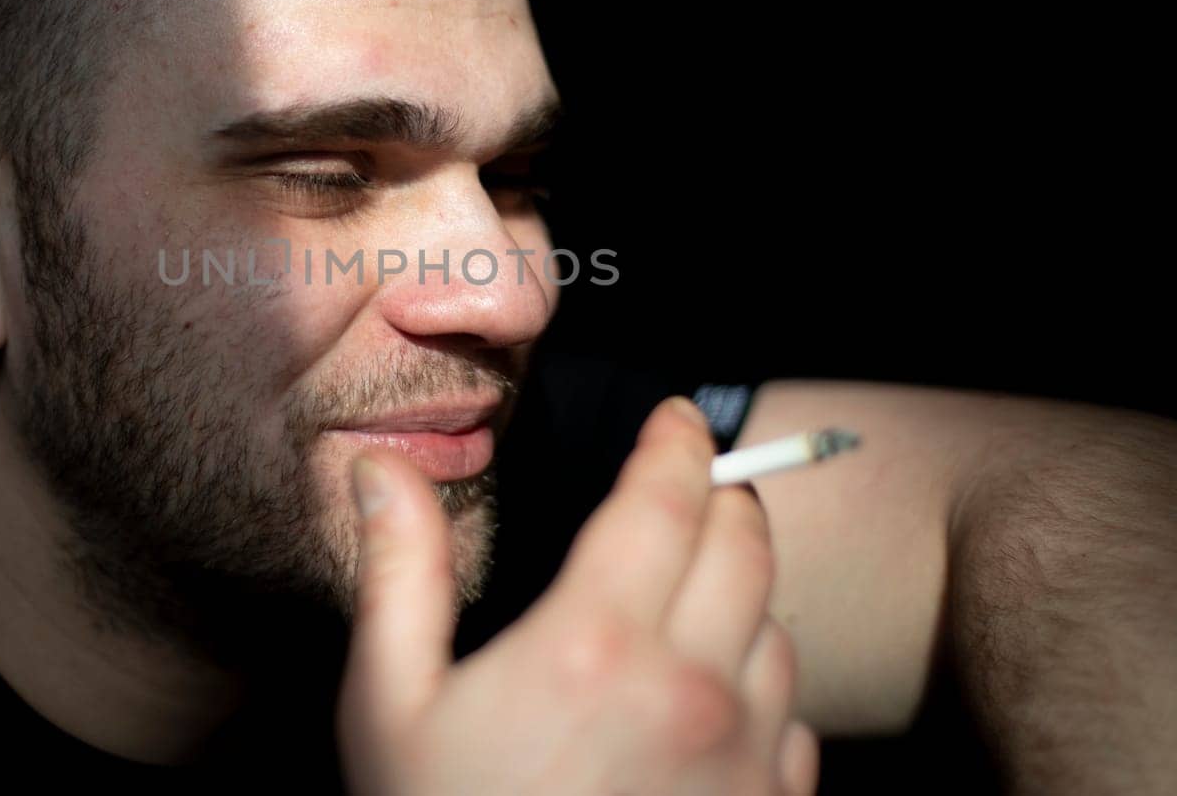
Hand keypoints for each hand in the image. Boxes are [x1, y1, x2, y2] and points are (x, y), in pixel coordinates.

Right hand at [337, 394, 819, 794]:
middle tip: (687, 484)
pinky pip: (795, 718)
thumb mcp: (391, 706)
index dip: (674, 440)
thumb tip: (381, 467)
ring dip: (742, 590)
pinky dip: (763, 684)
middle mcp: (691, 687)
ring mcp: (743, 759)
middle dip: (721, 494)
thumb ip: (401, 574)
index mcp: (596, 642)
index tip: (674, 417)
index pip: (665, 498)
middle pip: (745, 543)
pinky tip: (712, 699)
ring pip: (779, 627)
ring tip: (690, 597)